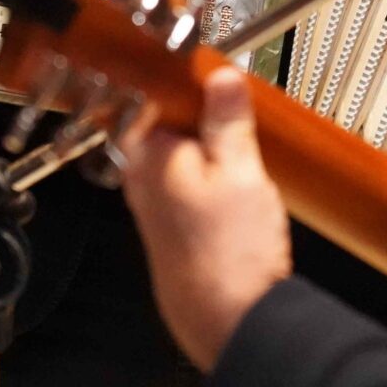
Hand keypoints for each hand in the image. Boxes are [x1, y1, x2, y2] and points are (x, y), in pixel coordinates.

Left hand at [124, 69, 291, 371]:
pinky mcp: (172, 226)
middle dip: (204, 111)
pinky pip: (188, 179)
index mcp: (147, 154)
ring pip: (181, 152)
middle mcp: (140, 178)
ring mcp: (154, 205)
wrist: (229, 318)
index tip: (214, 67)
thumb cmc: (230, 248)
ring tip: (246, 140)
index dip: (184, 77)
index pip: (153, 93)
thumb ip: (227, 119)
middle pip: (168, 123)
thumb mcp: (240, 169)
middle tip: (241, 104)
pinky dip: (211, 170)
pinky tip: (240, 180)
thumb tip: (222, 76)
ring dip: (211, 141)